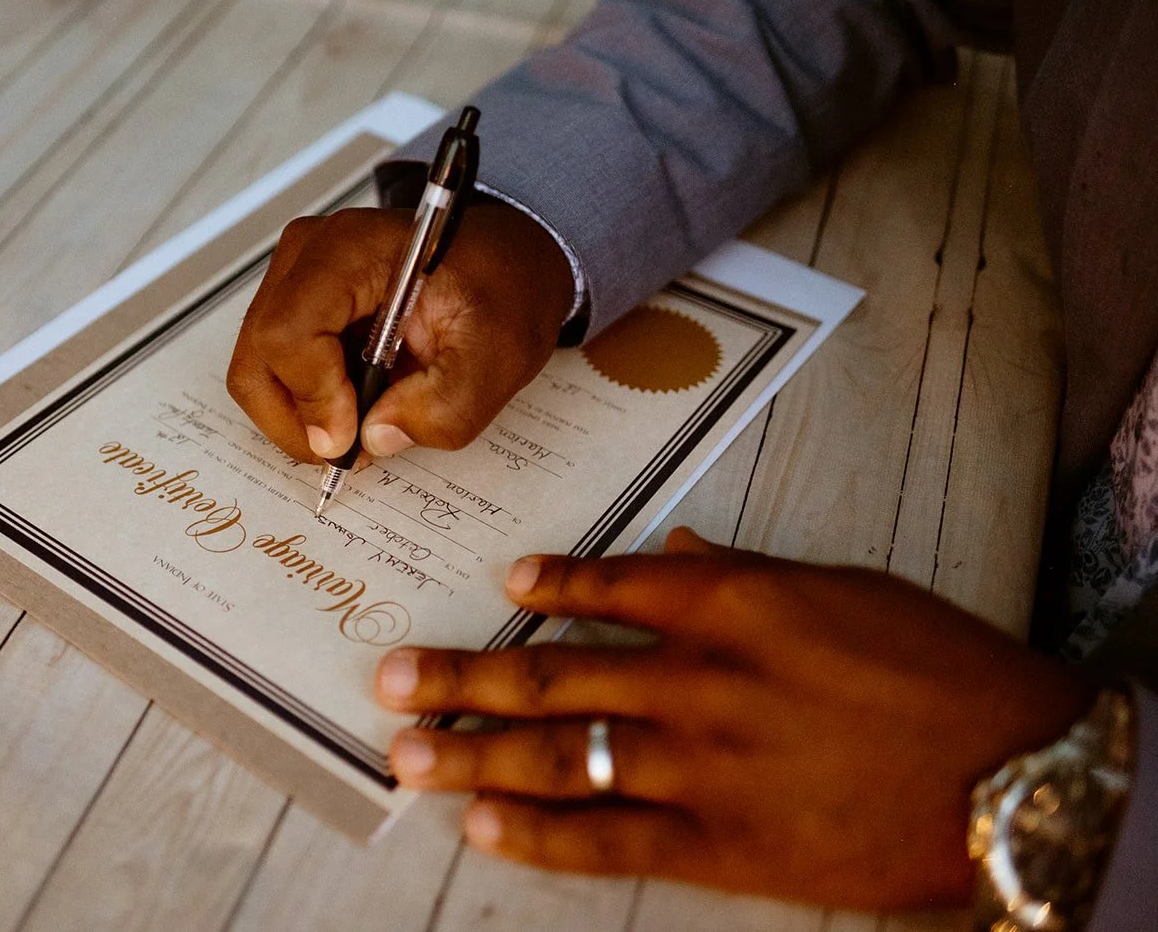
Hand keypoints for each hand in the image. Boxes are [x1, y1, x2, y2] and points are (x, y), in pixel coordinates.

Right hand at [227, 202, 574, 465]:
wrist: (503, 261)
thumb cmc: (503, 288)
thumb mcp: (499, 355)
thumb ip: (444, 407)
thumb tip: (374, 436)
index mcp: (353, 250)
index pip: (288, 333)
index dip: (314, 399)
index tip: (354, 434)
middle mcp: (310, 254)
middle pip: (258, 357)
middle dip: (299, 420)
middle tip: (351, 447)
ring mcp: (295, 277)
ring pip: (258, 369)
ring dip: (303, 415)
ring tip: (361, 423)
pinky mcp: (295, 302)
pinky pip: (273, 367)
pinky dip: (307, 401)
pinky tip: (355, 402)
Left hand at [374, 528, 1090, 908]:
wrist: (1016, 772)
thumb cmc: (938, 668)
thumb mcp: (841, 590)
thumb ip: (741, 575)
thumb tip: (669, 558)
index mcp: (729, 604)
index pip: (605, 588)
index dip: (545, 586)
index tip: (500, 583)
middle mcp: (696, 679)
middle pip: (549, 677)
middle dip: (459, 680)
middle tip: (388, 681)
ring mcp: (701, 766)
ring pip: (558, 757)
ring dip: (472, 756)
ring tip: (405, 755)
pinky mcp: (721, 846)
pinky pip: (609, 840)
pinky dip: (539, 836)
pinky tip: (484, 829)